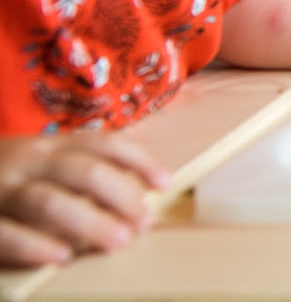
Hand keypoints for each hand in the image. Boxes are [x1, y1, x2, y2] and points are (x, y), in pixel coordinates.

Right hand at [0, 133, 168, 268]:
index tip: (164, 182)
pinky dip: (34, 245)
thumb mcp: (38, 164)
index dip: (137, 161)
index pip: (101, 143)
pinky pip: (5, 233)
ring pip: (49, 202)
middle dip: (120, 196)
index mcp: (46, 147)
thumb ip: (77, 170)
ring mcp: (0, 190)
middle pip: (83, 172)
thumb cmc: (3, 178)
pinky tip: (62, 256)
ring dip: (89, 222)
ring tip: (118, 240)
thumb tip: (138, 189)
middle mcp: (25, 162)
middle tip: (143, 222)